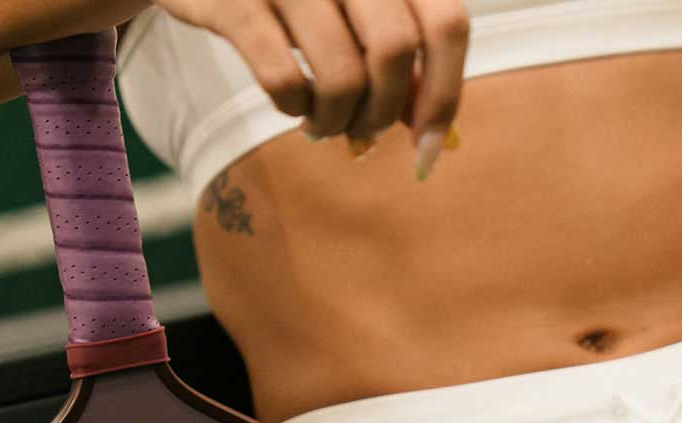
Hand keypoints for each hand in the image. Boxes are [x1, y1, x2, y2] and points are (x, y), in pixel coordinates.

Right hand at [150, 0, 468, 174]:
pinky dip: (294, 109)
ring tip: (321, 122)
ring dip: (336, 121)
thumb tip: (433, 129)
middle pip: (396, 54)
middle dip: (383, 113)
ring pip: (342, 76)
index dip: (445, 97)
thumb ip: (393, 53)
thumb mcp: (350, 5)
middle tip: (361, 131)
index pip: (446, 25)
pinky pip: (284, 80)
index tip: (428, 150)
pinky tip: (291, 105)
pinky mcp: (234, 0)